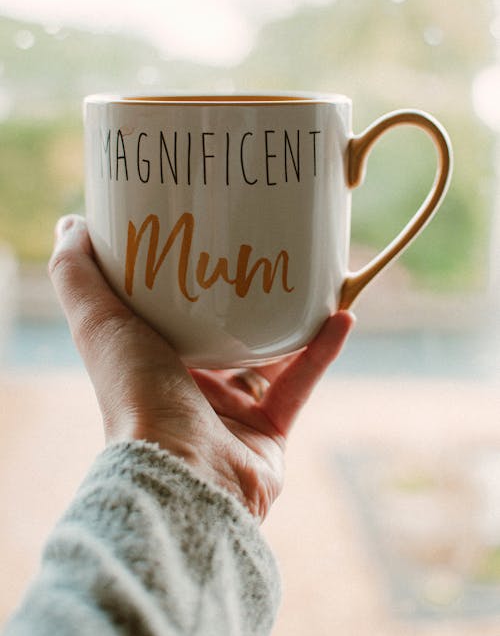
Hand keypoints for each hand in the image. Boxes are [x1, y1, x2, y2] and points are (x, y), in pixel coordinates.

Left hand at [49, 215, 353, 519]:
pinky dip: (322, 353)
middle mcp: (189, 393)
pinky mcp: (269, 437)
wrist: (181, 473)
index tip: (209, 244)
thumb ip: (78, 276)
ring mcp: (230, 418)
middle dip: (247, 302)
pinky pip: (301, 388)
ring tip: (316, 282)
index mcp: (151, 366)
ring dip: (294, 325)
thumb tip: (71, 224)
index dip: (188, 283)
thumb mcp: (99, 322)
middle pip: (225, 338)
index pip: (171, 318)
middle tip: (268, 258)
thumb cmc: (135, 396)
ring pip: (269, 362)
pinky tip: (343, 317)